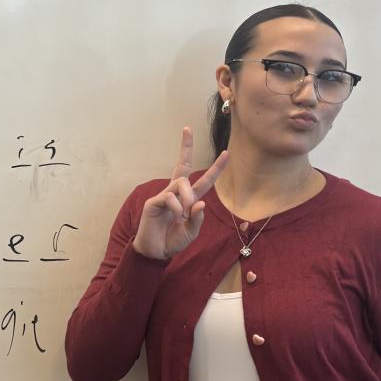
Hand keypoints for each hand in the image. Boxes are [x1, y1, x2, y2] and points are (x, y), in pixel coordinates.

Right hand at [131, 127, 228, 259]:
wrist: (155, 252)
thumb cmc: (172, 241)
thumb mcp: (191, 233)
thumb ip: (197, 219)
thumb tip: (200, 202)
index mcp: (189, 201)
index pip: (204, 181)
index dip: (216, 168)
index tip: (226, 153)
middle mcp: (176, 194)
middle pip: (183, 166)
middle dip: (186, 147)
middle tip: (186, 128)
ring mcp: (164, 196)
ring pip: (181, 182)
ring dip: (187, 196)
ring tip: (182, 213)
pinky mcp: (154, 202)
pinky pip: (169, 197)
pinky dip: (175, 207)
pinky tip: (174, 216)